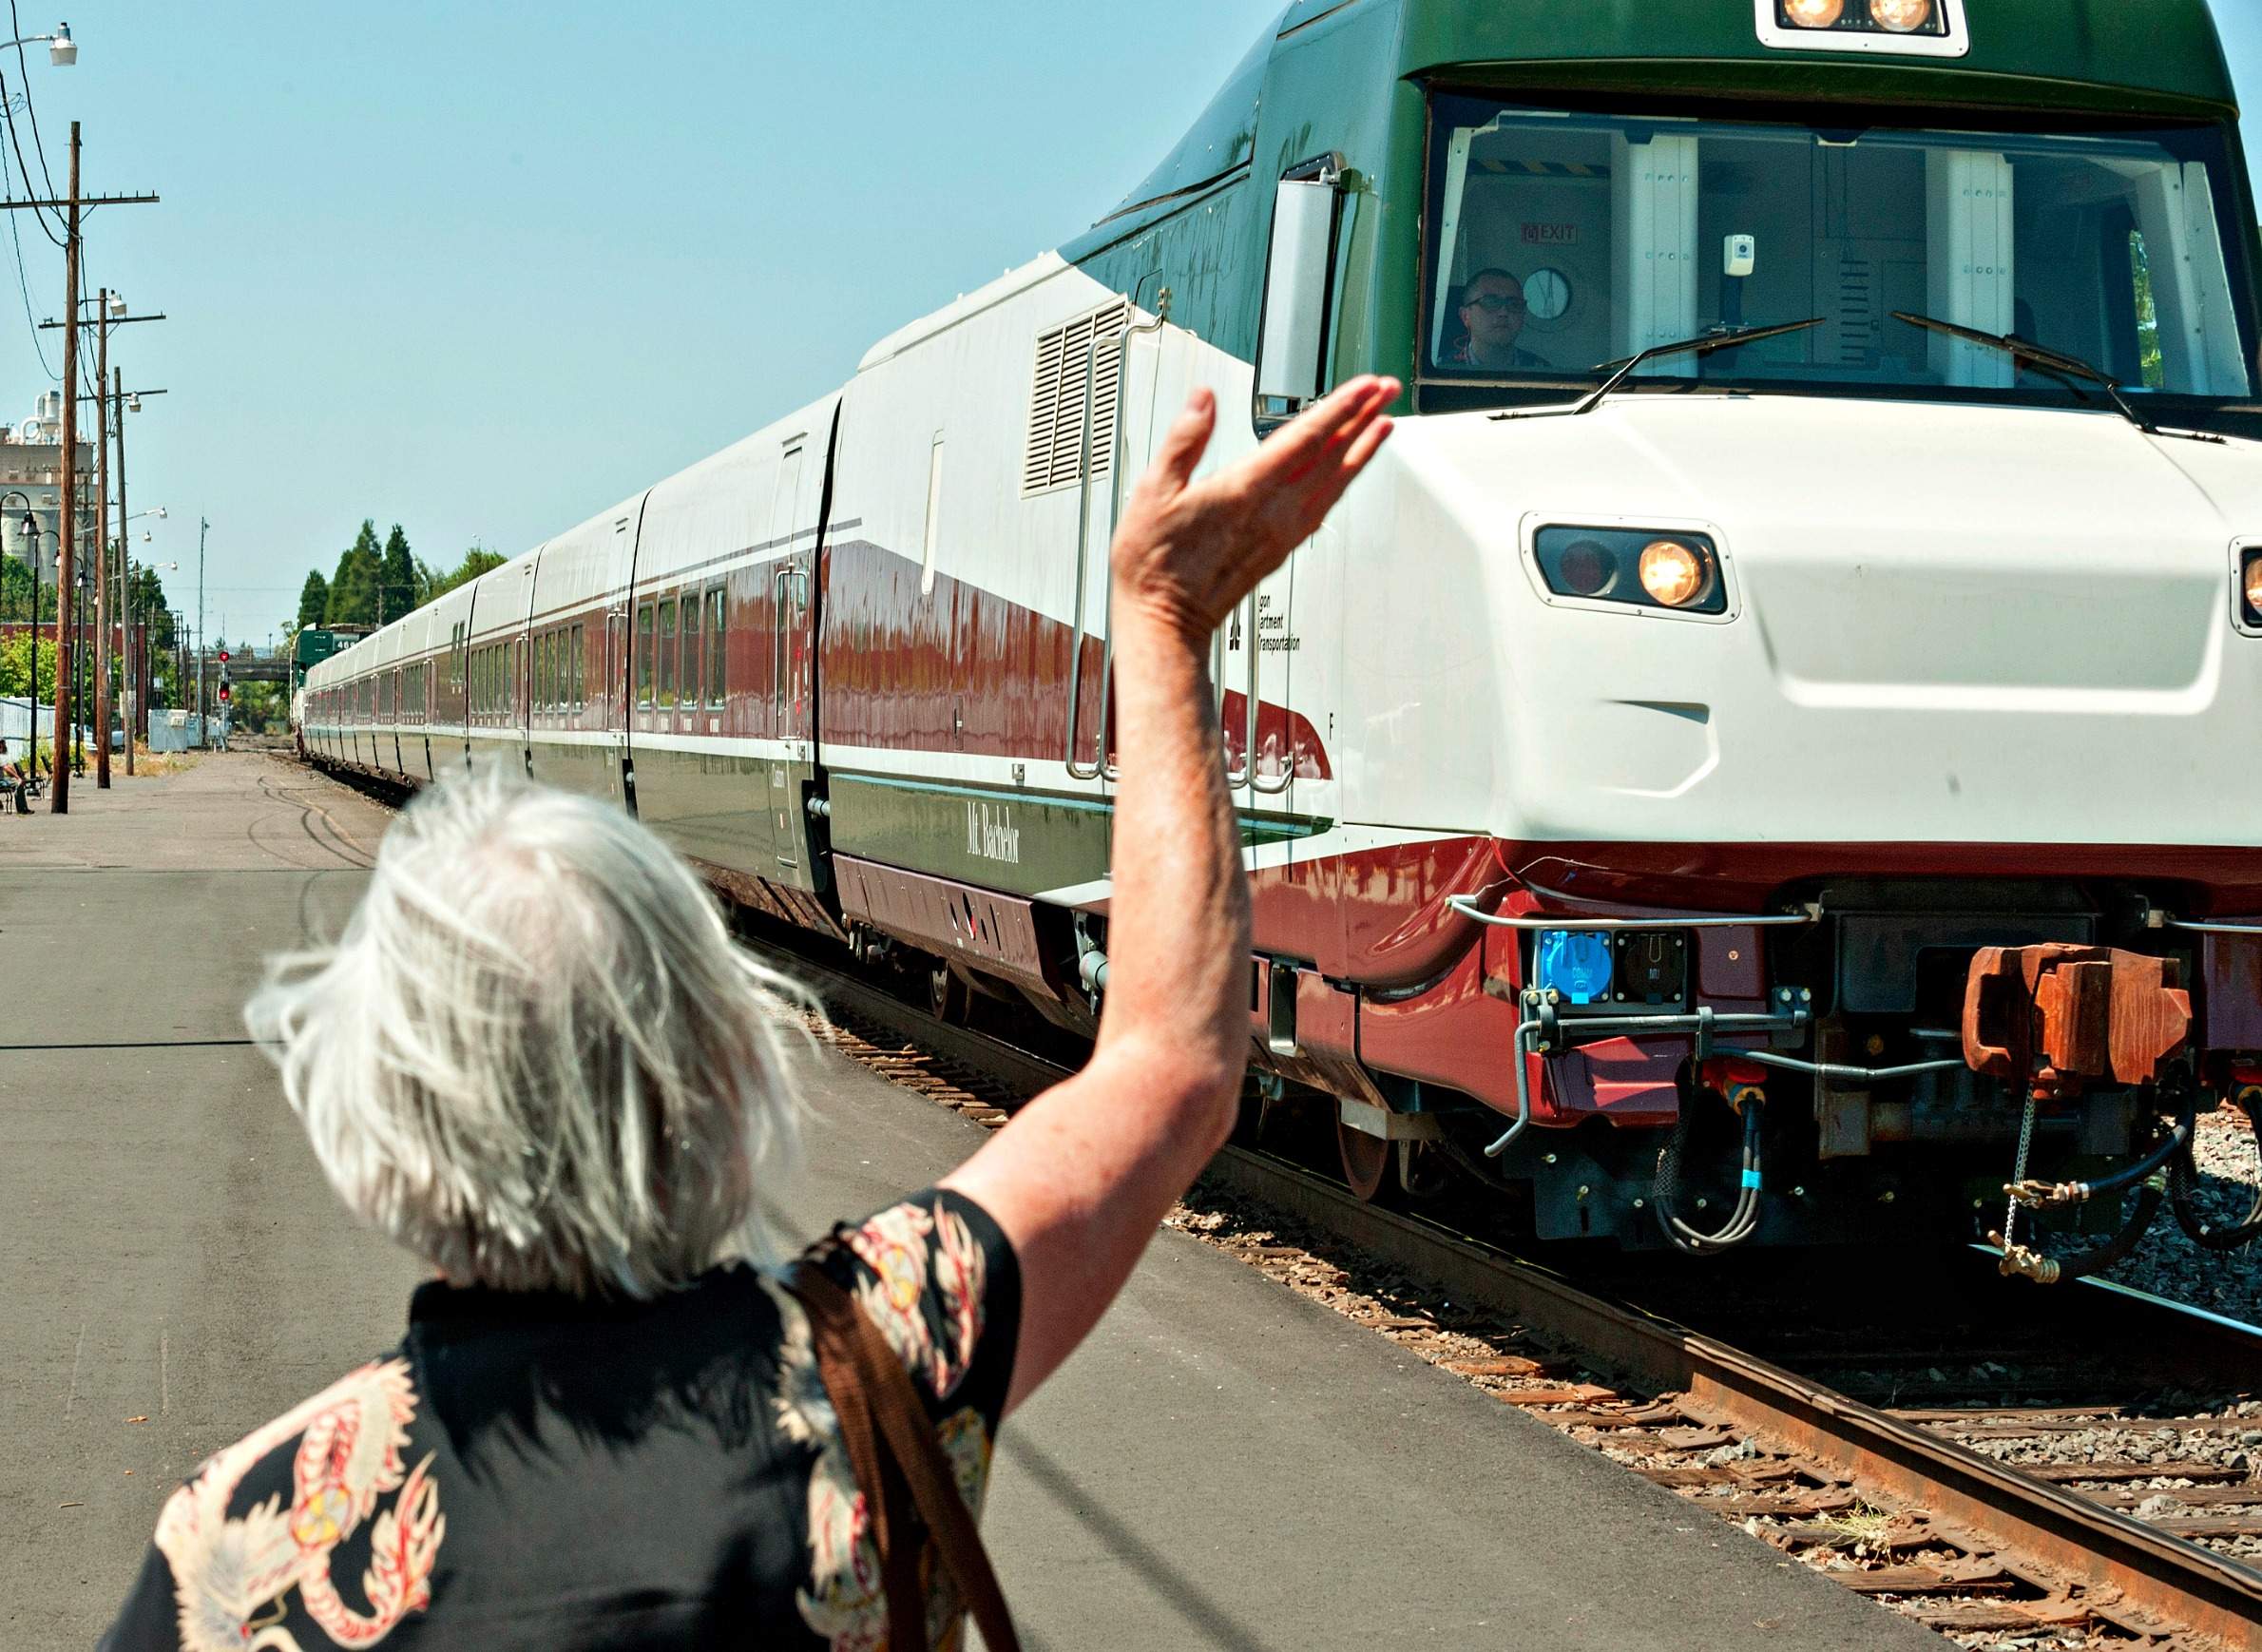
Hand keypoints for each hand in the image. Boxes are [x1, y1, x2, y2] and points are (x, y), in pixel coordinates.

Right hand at [1109, 376, 1397, 646]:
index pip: (1307, 438)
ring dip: (1363, 450)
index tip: (1367, 386)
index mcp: (1246, 490)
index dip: (1342, 407)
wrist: (1166, 623)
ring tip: (1383, 424)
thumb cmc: (1155, 565)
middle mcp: (1275, 512)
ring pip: (1336, 483)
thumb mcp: (1153, 493)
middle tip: (1388, 390)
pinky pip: (1324, 507)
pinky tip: (1349, 474)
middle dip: (1363, 418)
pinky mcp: (1282, 549)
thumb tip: (1204, 400)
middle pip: (1332, 456)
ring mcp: (1283, 533)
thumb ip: (1184, 441)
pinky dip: (1344, 482)